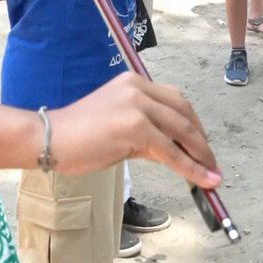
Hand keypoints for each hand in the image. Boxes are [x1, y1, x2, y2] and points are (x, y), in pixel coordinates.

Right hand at [53, 71, 221, 187]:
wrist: (49, 138)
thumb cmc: (78, 136)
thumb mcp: (119, 128)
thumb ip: (147, 136)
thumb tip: (176, 154)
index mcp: (134, 82)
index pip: (175, 101)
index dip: (194, 125)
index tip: (203, 146)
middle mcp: (138, 88)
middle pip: (184, 112)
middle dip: (202, 140)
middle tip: (212, 163)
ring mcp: (137, 105)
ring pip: (182, 130)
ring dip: (202, 155)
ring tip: (212, 174)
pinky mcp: (135, 127)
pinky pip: (171, 151)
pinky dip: (190, 167)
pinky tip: (202, 180)